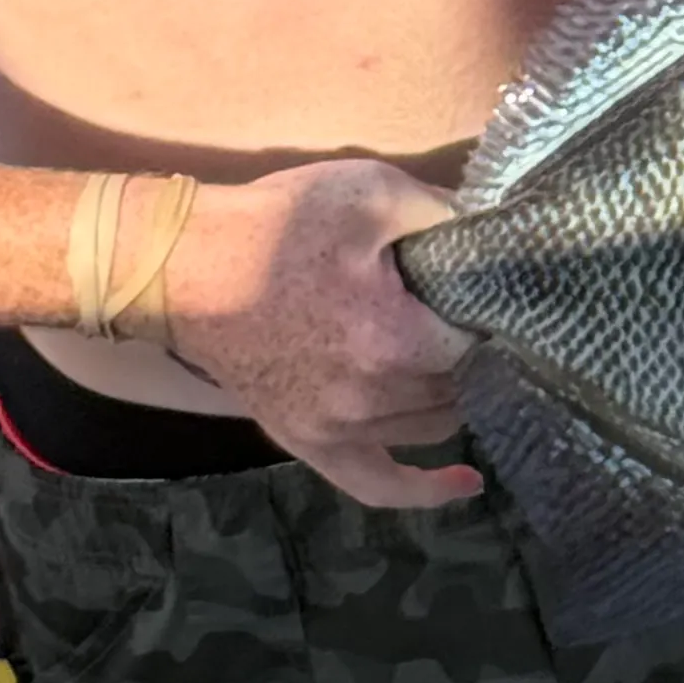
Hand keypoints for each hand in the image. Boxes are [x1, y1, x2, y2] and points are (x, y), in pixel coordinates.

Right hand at [157, 158, 479, 511]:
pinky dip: (424, 490)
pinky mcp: (310, 443)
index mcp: (394, 340)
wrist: (182, 268)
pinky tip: (466, 483)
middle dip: (478, 350)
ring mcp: (339, 429)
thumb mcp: (370, 192)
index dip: (498, 311)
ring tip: (464, 358)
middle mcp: (372, 400)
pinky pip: (378, 485)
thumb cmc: (276, 225)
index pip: (483, 341)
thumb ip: (444, 214)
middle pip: (462, 386)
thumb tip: (497, 234)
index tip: (501, 288)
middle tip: (479, 313)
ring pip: (432, 427)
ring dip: (455, 395)